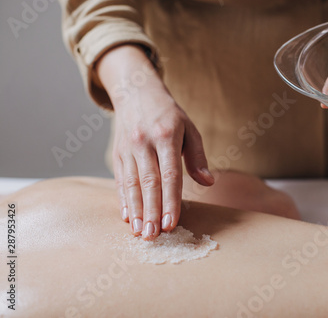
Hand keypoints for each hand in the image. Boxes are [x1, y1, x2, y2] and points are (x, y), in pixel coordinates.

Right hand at [96, 45, 213, 239]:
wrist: (136, 92)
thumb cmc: (169, 115)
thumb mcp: (189, 129)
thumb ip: (197, 157)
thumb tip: (208, 183)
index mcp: (166, 136)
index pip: (169, 174)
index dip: (171, 200)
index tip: (172, 222)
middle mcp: (144, 143)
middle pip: (148, 183)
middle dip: (151, 211)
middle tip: (154, 236)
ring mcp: (128, 149)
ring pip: (131, 184)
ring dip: (136, 211)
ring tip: (140, 232)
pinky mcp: (118, 154)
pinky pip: (120, 180)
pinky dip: (123, 200)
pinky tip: (127, 217)